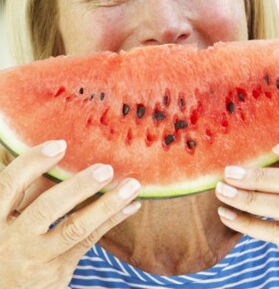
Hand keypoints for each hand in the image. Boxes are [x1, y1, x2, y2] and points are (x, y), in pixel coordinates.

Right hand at [0, 140, 140, 287]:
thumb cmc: (7, 244)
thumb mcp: (6, 219)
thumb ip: (26, 192)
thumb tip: (57, 152)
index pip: (8, 186)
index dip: (32, 163)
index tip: (60, 145)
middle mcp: (11, 239)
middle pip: (46, 209)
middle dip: (78, 187)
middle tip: (105, 169)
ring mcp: (35, 257)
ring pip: (74, 228)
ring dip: (106, 205)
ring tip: (130, 186)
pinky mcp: (57, 269)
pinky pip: (89, 241)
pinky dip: (111, 221)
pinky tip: (130, 205)